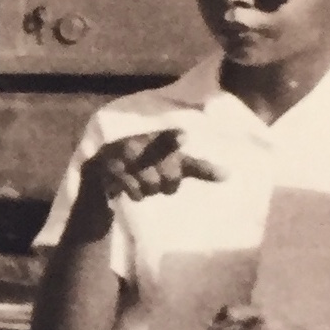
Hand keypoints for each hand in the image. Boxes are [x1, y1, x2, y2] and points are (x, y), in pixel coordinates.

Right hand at [83, 127, 225, 205]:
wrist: (101, 181)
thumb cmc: (142, 171)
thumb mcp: (171, 166)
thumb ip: (197, 168)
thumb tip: (229, 175)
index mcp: (153, 137)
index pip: (168, 139)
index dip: (173, 140)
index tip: (184, 135)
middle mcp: (136, 142)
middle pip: (167, 171)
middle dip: (167, 182)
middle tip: (157, 180)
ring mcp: (120, 156)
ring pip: (151, 183)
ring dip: (149, 189)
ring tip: (140, 183)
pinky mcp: (108, 171)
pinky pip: (133, 191)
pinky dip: (135, 194)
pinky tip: (128, 189)